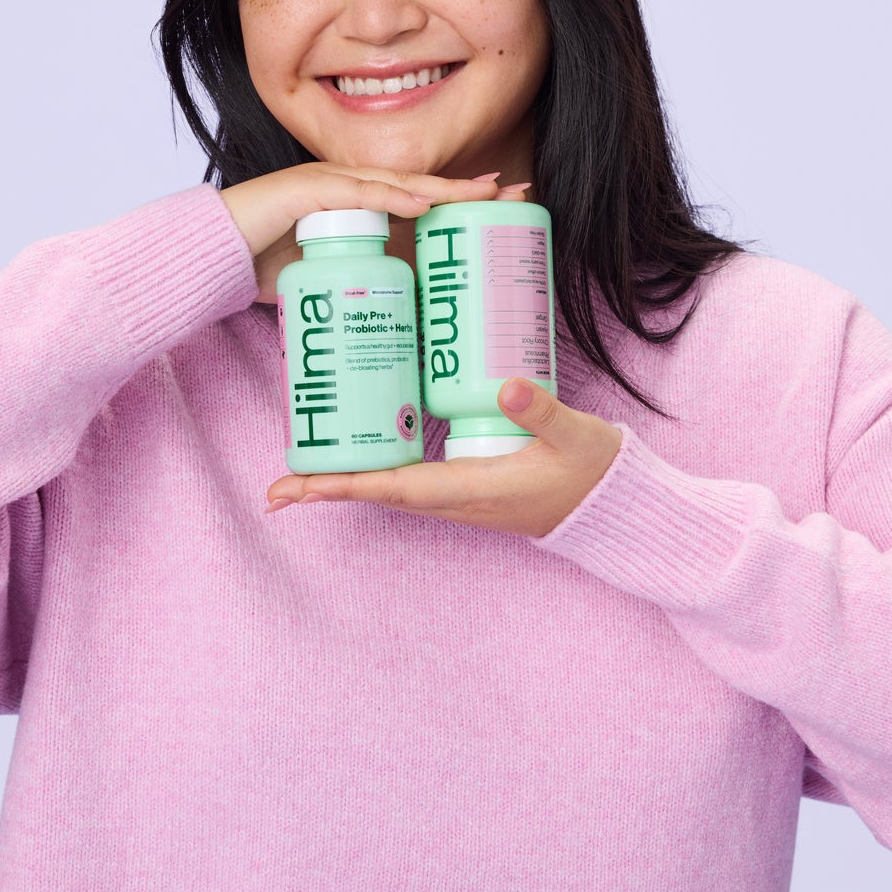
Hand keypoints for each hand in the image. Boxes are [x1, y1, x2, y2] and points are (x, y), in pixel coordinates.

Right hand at [217, 162, 529, 259]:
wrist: (211, 258)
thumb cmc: (262, 267)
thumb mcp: (329, 279)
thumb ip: (363, 286)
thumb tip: (403, 326)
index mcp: (357, 206)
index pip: (418, 198)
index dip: (461, 199)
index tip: (504, 205)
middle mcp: (348, 188)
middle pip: (419, 185)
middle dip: (468, 189)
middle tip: (517, 192)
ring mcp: (328, 184)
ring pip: (396, 182)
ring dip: (441, 188)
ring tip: (482, 193)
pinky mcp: (305, 191)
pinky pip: (357, 193)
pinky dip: (391, 195)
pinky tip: (422, 200)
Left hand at [263, 378, 623, 537]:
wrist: (616, 506)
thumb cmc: (594, 473)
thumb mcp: (574, 436)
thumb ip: (543, 409)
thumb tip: (507, 385)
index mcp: (470, 490)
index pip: (392, 488)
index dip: (341, 485)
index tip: (295, 490)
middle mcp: (455, 499)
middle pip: (377, 492)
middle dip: (327, 488)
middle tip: (275, 485)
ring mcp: (459, 494)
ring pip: (391, 486)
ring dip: (348, 479)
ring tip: (305, 463)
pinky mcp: (468, 482)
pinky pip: (410, 477)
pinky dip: (379, 467)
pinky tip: (368, 442)